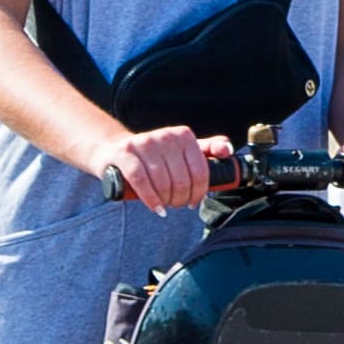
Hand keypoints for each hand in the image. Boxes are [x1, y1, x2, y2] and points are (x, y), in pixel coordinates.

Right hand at [93, 119, 223, 211]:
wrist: (115, 150)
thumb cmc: (155, 156)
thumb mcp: (182, 151)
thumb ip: (207, 150)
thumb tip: (228, 151)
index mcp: (183, 135)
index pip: (200, 172)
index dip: (199, 193)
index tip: (192, 202)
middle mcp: (166, 136)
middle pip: (181, 180)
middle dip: (180, 200)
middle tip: (175, 204)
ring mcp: (144, 143)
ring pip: (163, 183)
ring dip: (165, 201)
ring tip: (164, 205)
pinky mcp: (125, 153)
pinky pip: (141, 181)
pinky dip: (150, 199)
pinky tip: (156, 208)